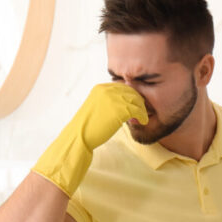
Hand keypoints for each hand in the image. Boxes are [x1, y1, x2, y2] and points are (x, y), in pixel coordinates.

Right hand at [31, 83, 148, 196]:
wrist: (79, 135)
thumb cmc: (87, 126)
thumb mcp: (96, 107)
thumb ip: (108, 102)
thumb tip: (124, 104)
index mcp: (100, 88)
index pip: (123, 86)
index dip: (131, 95)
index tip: (135, 105)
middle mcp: (107, 90)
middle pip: (131, 91)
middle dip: (138, 101)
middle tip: (140, 112)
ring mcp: (114, 99)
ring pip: (136, 100)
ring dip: (141, 109)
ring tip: (140, 118)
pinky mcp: (120, 110)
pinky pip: (137, 110)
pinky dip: (142, 116)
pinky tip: (142, 122)